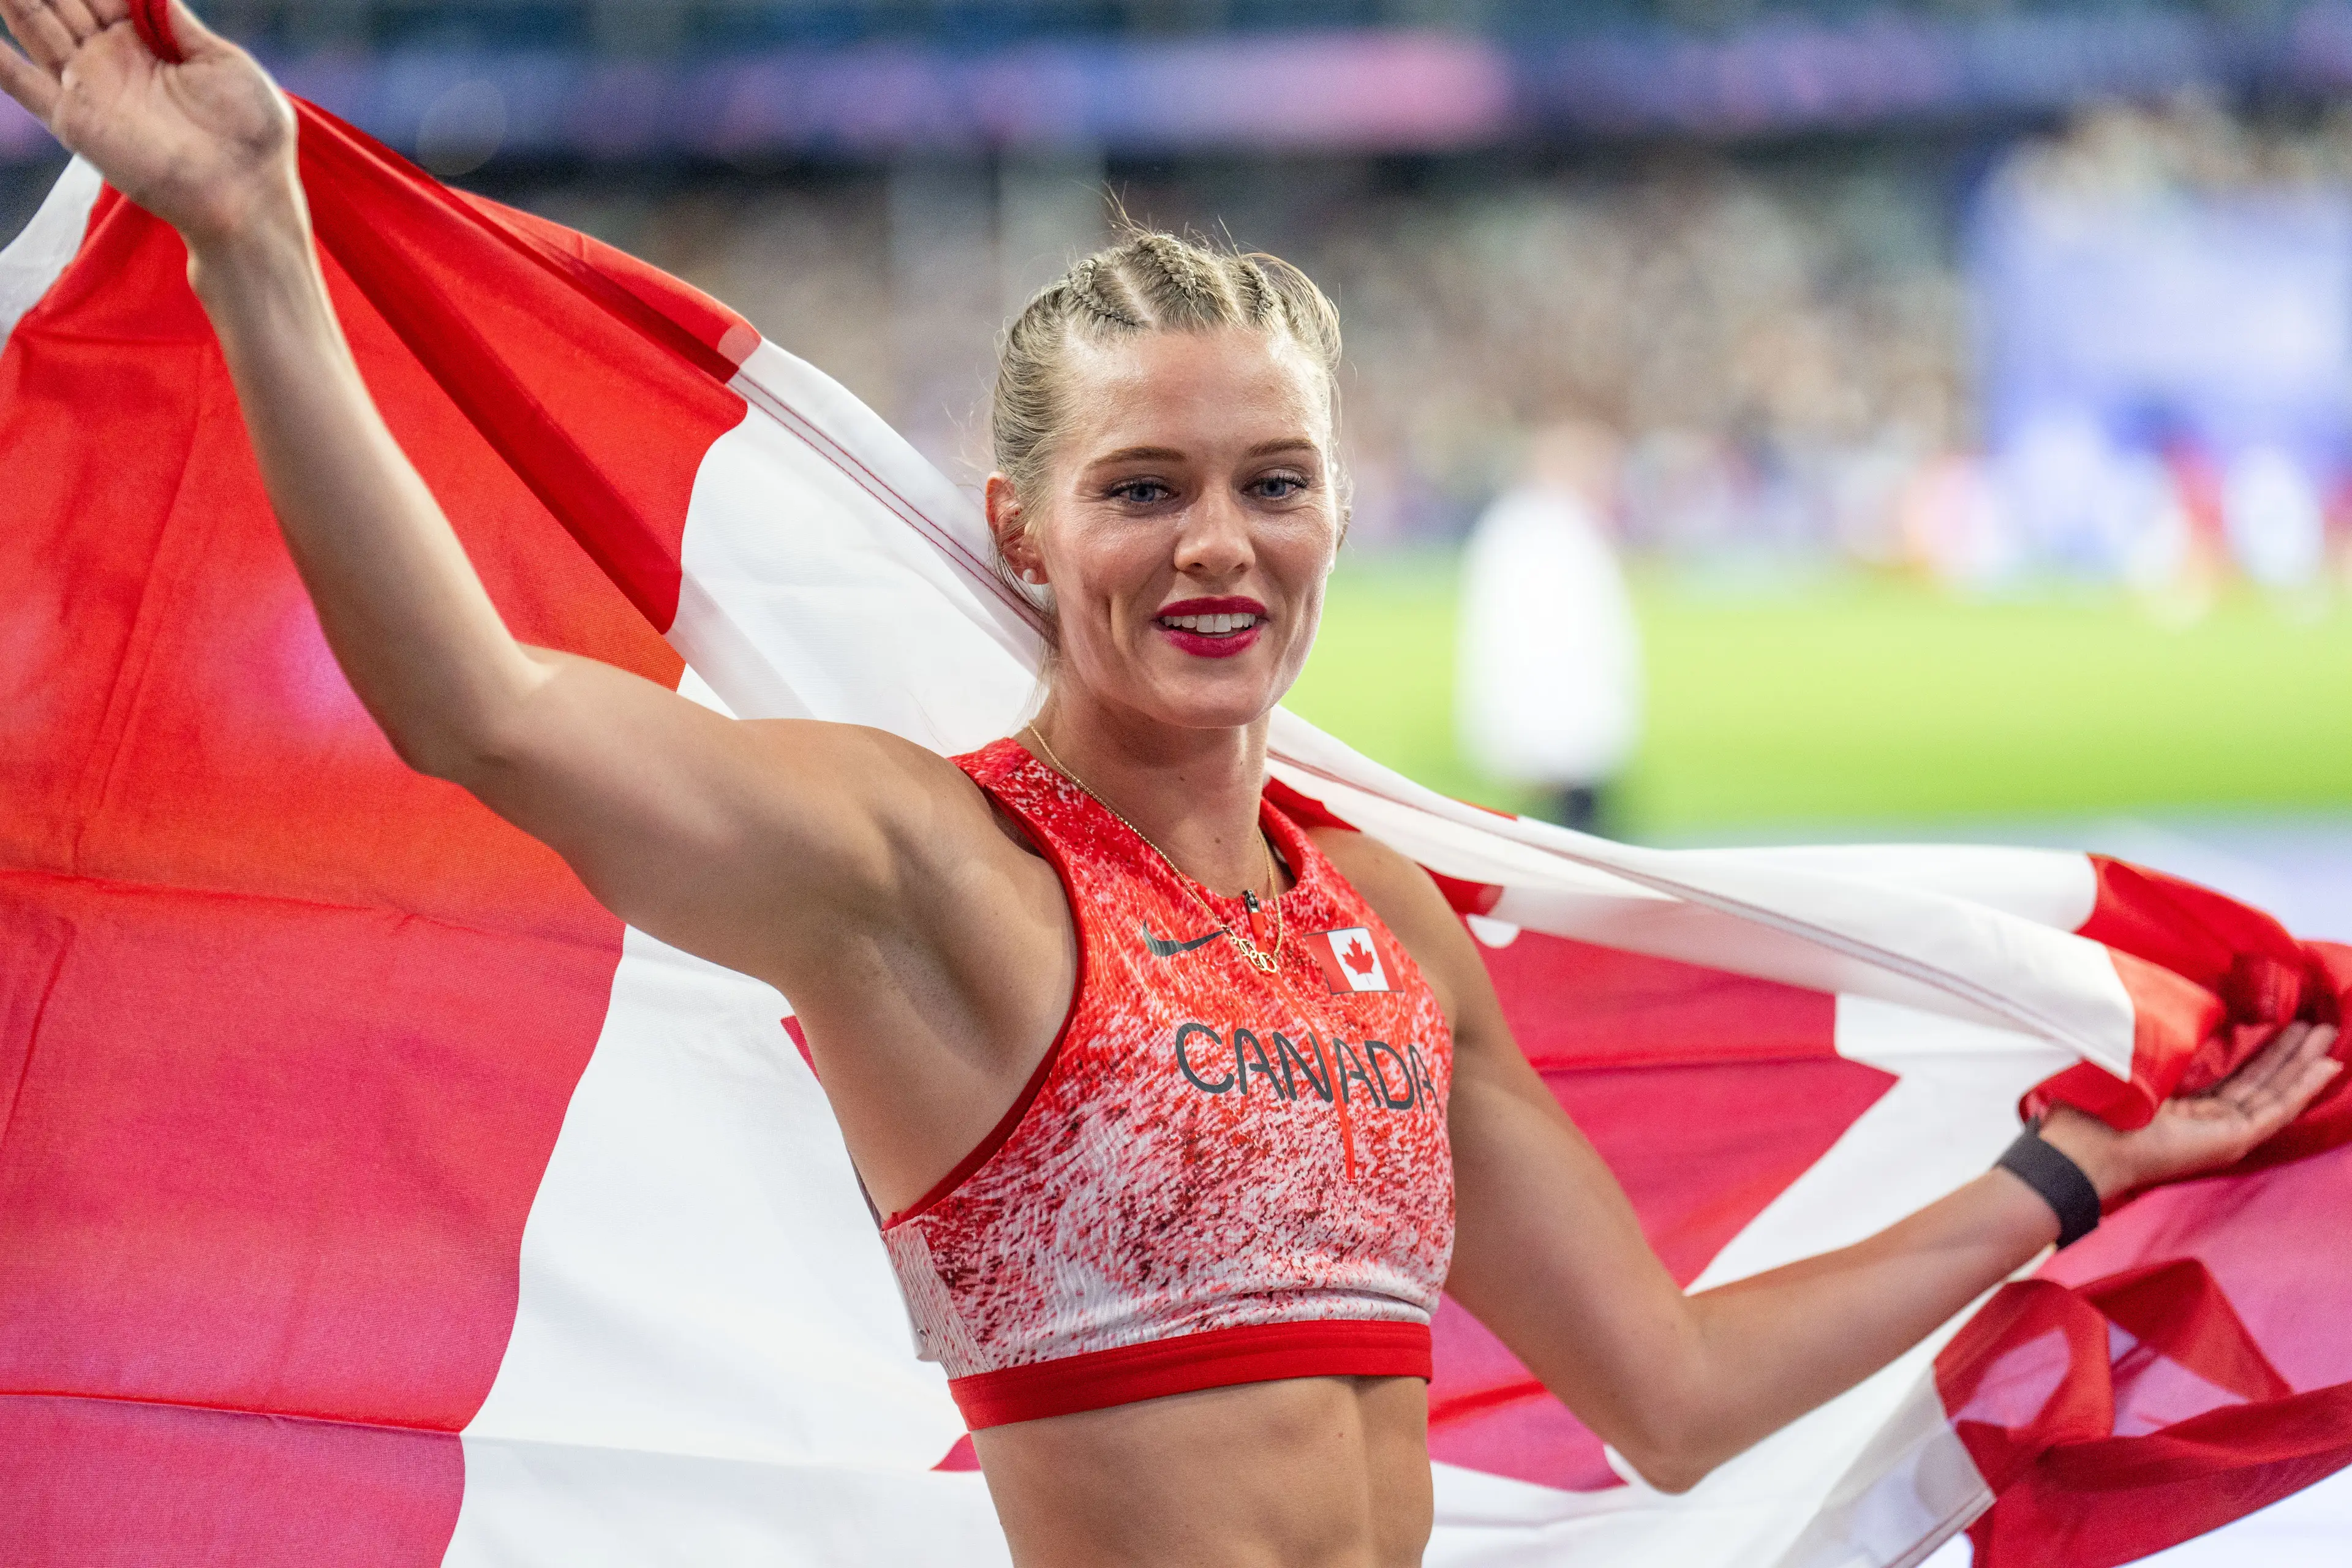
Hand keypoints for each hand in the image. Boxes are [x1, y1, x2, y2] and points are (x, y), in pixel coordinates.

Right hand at [0, 0, 296, 249]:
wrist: (246, 196)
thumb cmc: (252, 136)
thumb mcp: (227, 66)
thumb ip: (184, 27)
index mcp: (151, 41)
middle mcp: (114, 59)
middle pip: (65, 3)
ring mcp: (91, 87)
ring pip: (38, 28)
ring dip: (17, 4)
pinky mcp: (76, 120)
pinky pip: (24, 85)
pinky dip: (0, 63)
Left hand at [2042, 1021, 2341, 1199]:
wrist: (2088, 1144)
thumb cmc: (2100, 1105)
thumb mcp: (2141, 1068)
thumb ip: (2166, 1052)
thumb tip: (2175, 1015)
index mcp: (2190, 1104)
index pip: (2238, 1073)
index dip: (2264, 1047)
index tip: (2286, 1019)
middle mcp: (2212, 1118)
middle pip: (2264, 1080)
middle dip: (2293, 1050)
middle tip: (2321, 1021)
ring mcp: (2226, 1130)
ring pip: (2277, 1091)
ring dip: (2305, 1062)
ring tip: (2329, 1034)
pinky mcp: (2233, 1138)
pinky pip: (2277, 1108)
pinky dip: (2302, 1086)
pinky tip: (2325, 1066)